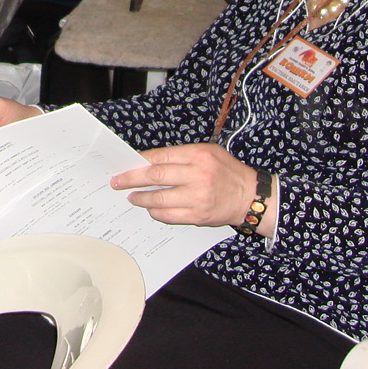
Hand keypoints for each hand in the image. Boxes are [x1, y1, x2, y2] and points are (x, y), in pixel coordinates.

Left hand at [110, 143, 263, 230]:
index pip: (160, 156)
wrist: (250, 196)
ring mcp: (197, 198)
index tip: (127, 163)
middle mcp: (197, 176)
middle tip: (117, 181)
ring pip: (159, 199)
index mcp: (198, 155)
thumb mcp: (209, 152)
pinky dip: (156, 212)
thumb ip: (182, 156)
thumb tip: (150, 161)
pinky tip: (150, 208)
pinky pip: (169, 216)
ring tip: (132, 197)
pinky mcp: (198, 216)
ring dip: (141, 198)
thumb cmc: (227, 171)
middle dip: (131, 179)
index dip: (140, 160)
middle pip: (155, 177)